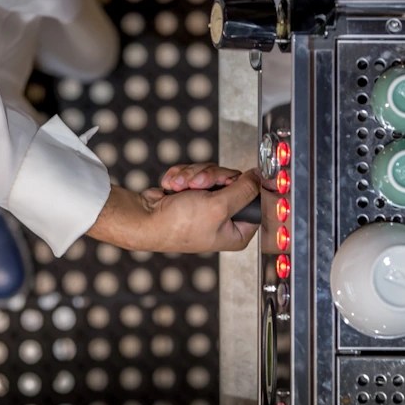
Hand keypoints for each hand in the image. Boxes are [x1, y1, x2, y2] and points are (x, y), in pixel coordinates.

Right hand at [88, 168, 260, 252]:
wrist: (144, 218)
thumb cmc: (177, 224)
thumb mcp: (219, 206)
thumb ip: (244, 189)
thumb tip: (260, 178)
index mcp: (237, 231)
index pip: (255, 201)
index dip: (245, 186)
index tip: (230, 182)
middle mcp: (224, 218)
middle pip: (233, 181)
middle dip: (210, 177)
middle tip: (198, 185)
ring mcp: (208, 205)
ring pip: (212, 173)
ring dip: (193, 176)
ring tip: (180, 189)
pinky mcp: (193, 194)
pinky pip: (196, 173)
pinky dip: (182, 177)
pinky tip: (172, 189)